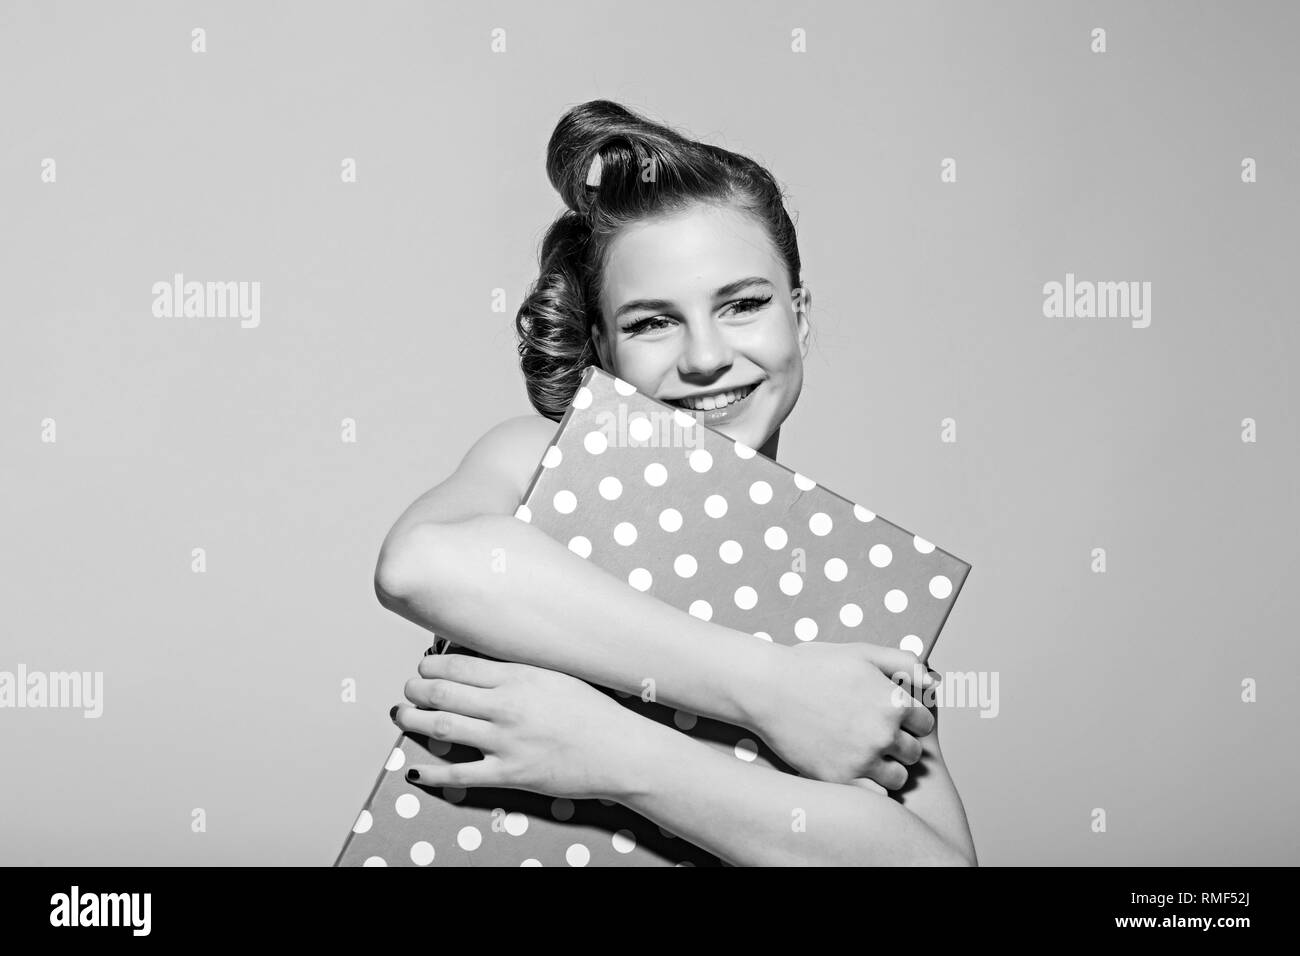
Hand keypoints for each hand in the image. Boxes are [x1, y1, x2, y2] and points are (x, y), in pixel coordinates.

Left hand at [391, 652, 640, 800]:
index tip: (423, 666)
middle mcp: (506, 706)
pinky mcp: (508, 774)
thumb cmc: (593, 712)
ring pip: (442, 727)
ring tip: (401, 715)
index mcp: (519, 677)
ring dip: (414, 720)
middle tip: (408, 689)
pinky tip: (415, 769)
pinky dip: (432, 772)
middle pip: (443, 693)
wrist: (619, 751)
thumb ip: (517, 672)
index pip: (459, 666)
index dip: (432, 666)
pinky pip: (459, 773)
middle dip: (416, 689)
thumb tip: (480, 666)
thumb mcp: (555, 677)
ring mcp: (505, 741)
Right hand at [745, 642, 937, 790]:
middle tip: (873, 734)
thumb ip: (904, 663)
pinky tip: (851, 768)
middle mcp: (883, 734)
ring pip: (898, 778)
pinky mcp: (840, 779)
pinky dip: (868, 785)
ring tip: (864, 754)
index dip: (909, 719)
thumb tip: (934, 682)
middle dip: (899, 744)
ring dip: (887, 768)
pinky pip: (874, 794)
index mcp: (894, 702)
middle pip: (914, 753)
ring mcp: (862, 759)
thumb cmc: (812, 666)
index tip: (890, 716)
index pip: (925, 724)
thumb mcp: (862, 653)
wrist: (767, 689)